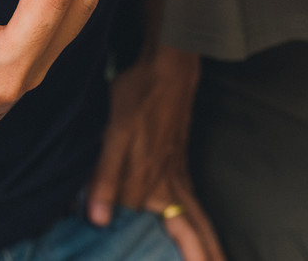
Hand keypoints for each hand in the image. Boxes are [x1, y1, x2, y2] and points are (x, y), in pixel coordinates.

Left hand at [85, 46, 223, 260]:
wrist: (166, 66)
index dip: (179, 258)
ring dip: (209, 247)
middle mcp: (174, 186)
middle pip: (199, 234)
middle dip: (209, 257)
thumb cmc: (140, 98)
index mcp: (159, 186)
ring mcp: (179, 175)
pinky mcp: (178, 165)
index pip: (175, 236)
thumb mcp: (115, 135)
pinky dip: (200, 226)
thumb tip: (98, 220)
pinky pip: (194, 206)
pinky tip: (191, 230)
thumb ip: (107, 177)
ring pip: (200, 221)